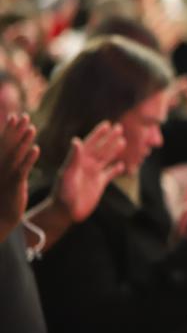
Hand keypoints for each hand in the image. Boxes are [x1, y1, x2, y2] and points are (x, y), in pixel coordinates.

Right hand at [0, 114, 39, 236]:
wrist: (0, 217)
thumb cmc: (3, 196)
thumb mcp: (6, 177)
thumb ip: (9, 163)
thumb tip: (16, 151)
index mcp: (0, 164)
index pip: (4, 144)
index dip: (10, 130)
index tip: (16, 116)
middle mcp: (1, 167)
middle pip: (9, 145)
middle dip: (16, 130)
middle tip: (24, 115)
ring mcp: (7, 175)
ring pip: (16, 154)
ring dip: (24, 140)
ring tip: (32, 127)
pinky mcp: (15, 185)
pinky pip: (23, 169)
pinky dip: (29, 158)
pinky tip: (37, 149)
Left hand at [51, 121, 126, 223]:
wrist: (65, 212)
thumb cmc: (63, 193)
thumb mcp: (67, 175)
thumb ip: (73, 158)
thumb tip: (77, 140)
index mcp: (79, 161)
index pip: (90, 144)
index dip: (98, 134)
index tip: (107, 124)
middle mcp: (87, 165)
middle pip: (101, 148)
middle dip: (109, 138)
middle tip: (119, 127)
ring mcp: (93, 174)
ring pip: (107, 159)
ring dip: (114, 150)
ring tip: (122, 141)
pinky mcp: (99, 185)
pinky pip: (109, 174)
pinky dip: (116, 169)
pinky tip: (122, 165)